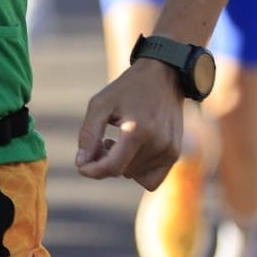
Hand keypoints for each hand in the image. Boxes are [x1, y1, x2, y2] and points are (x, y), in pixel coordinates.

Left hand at [75, 60, 184, 188]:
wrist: (163, 76)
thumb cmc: (128, 89)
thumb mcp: (101, 104)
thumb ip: (88, 134)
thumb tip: (81, 163)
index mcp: (138, 130)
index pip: (112, 167)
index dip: (93, 170)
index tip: (82, 165)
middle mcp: (157, 143)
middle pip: (122, 171)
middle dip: (105, 162)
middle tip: (102, 141)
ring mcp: (169, 150)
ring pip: (134, 175)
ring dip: (121, 164)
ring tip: (117, 141)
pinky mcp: (174, 153)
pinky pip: (151, 179)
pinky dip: (137, 171)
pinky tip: (132, 152)